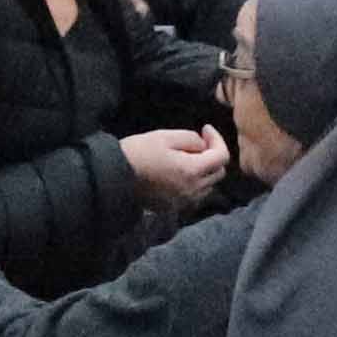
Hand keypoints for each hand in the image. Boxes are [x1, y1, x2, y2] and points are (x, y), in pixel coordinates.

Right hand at [117, 123, 231, 206]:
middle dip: (213, 154)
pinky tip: (180, 172)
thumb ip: (191, 139)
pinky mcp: (174, 207)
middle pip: (219, 172)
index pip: (222, 156)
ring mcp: (184, 201)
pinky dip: (195, 182)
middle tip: (198, 141)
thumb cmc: (138, 152)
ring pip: (209, 185)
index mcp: (192, 171)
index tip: (205, 128)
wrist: (115, 177)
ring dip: (205, 170)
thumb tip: (203, 145)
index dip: (217, 139)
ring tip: (188, 156)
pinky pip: (195, 194)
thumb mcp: (165, 136)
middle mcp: (192, 190)